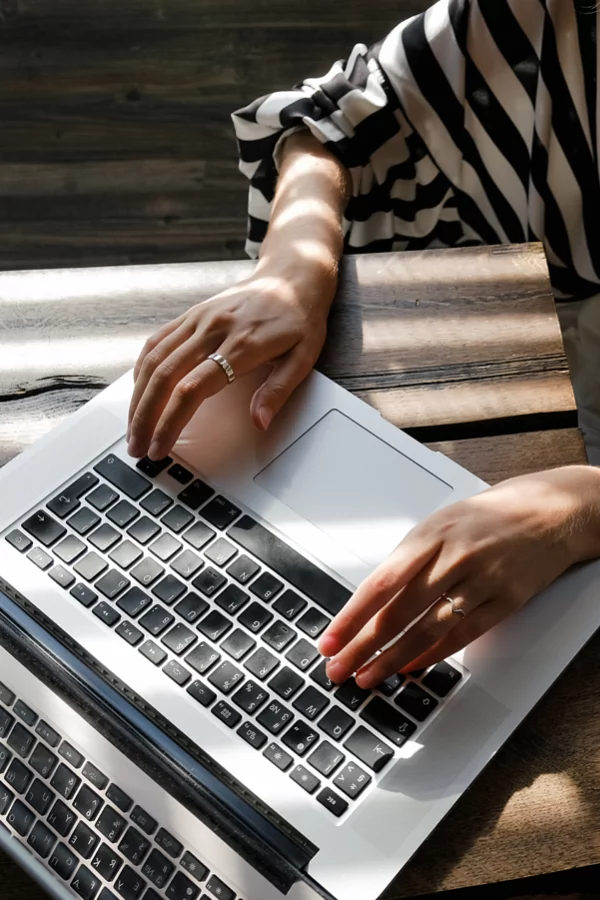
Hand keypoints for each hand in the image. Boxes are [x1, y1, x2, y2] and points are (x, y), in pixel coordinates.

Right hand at [127, 258, 337, 459]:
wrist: (292, 275)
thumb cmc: (300, 319)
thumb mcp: (304, 357)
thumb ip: (279, 391)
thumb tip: (260, 422)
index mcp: (242, 345)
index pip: (193, 389)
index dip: (171, 422)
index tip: (160, 447)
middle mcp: (213, 329)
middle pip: (164, 377)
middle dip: (145, 417)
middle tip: (136, 446)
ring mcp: (198, 319)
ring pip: (154, 359)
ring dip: (138, 397)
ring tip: (133, 427)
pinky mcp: (191, 314)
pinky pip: (157, 341)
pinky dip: (142, 368)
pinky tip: (138, 391)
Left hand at [319, 466, 599, 686]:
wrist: (547, 514)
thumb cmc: (484, 520)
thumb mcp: (438, 526)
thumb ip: (407, 560)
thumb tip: (369, 603)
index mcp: (429, 535)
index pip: (380, 583)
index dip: (352, 616)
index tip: (330, 640)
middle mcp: (453, 558)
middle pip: (399, 611)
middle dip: (364, 645)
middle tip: (340, 668)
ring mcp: (481, 581)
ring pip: (428, 629)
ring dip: (393, 658)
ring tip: (369, 676)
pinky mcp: (504, 601)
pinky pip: (462, 635)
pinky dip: (432, 654)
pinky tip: (410, 666)